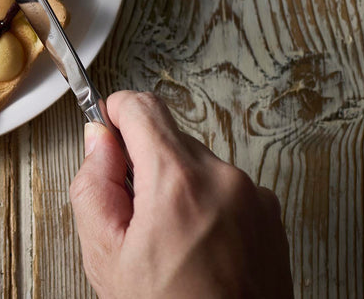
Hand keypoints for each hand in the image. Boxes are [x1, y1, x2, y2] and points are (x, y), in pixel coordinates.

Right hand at [69, 91, 291, 297]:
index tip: (106, 128)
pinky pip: (226, 188)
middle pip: (169, 138)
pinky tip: (197, 249)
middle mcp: (223, 178)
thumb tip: (99, 142)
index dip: (115, 113)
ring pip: (197, 164)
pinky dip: (207, 205)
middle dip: (145, 165)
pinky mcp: (271, 215)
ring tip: (170, 243)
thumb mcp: (105, 255)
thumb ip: (92, 185)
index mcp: (178, 181)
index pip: (142, 107)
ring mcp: (253, 197)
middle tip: (133, 216)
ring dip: (177, 187)